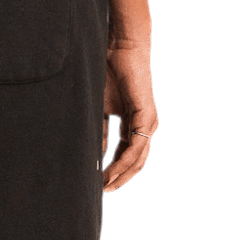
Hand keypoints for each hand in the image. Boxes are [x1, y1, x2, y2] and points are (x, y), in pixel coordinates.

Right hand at [100, 40, 157, 192]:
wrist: (118, 47)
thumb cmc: (106, 71)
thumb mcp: (98, 108)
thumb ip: (98, 131)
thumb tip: (92, 155)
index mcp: (132, 123)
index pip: (124, 154)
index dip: (112, 170)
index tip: (97, 183)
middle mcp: (143, 126)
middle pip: (133, 162)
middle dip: (117, 179)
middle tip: (100, 191)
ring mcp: (147, 123)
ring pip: (136, 158)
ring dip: (120, 175)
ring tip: (104, 186)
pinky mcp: (146, 117)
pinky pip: (135, 146)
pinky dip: (123, 161)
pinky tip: (110, 171)